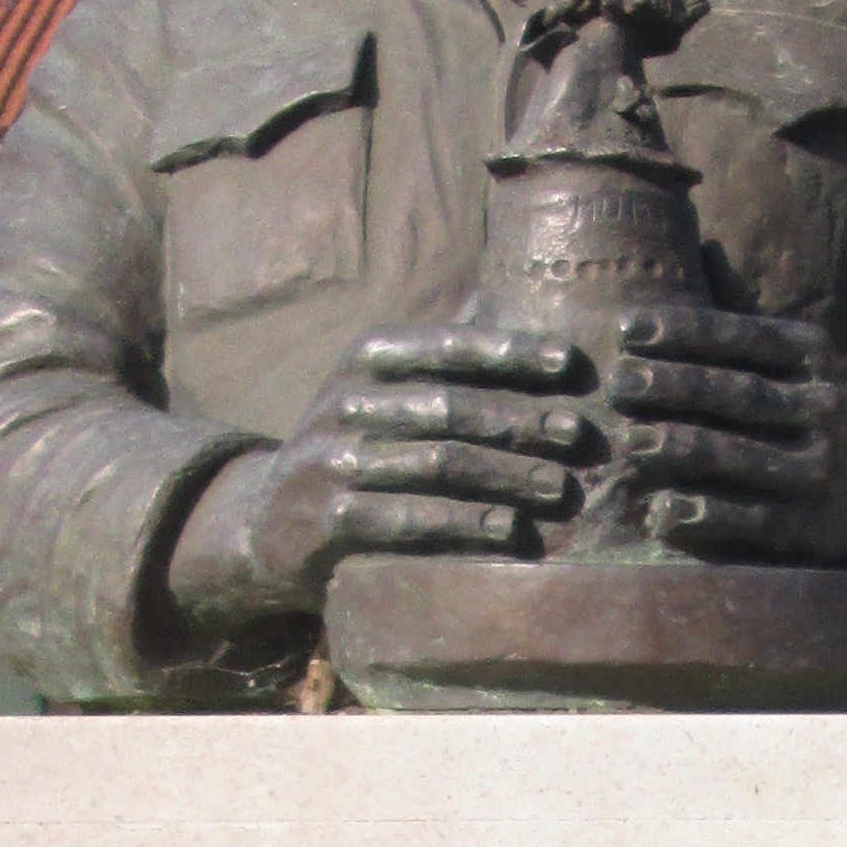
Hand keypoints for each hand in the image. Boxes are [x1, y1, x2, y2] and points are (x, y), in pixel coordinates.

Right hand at [171, 328, 594, 635]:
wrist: (267, 521)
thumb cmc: (355, 447)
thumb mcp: (382, 391)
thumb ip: (441, 362)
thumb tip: (529, 315)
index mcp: (366, 358)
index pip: (448, 347)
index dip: (512, 353)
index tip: (571, 364)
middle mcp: (346, 402)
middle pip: (450, 407)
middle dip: (521, 419)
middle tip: (579, 434)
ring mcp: (333, 461)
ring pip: (437, 464)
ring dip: (507, 475)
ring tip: (560, 489)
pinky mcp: (328, 519)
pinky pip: (409, 520)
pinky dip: (465, 524)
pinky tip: (510, 531)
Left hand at [596, 307, 846, 571]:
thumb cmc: (798, 412)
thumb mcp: (789, 361)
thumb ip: (740, 327)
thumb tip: (696, 251)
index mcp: (812, 356)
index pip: (743, 337)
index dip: (683, 332)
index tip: (626, 329)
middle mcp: (823, 407)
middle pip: (739, 393)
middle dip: (673, 387)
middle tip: (618, 383)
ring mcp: (820, 469)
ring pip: (741, 455)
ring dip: (680, 448)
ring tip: (629, 441)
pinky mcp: (810, 526)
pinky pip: (752, 520)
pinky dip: (705, 515)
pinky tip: (661, 510)